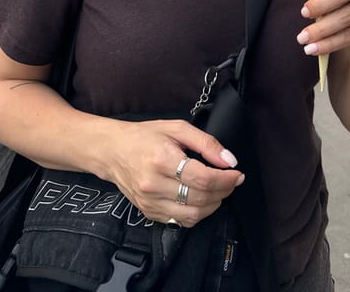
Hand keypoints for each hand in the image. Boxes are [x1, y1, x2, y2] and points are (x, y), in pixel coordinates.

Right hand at [102, 119, 243, 227]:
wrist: (112, 151)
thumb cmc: (145, 136)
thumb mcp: (177, 128)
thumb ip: (206, 143)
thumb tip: (229, 160)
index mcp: (162, 159)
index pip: (203, 179)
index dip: (226, 179)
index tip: (237, 173)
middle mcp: (154, 184)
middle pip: (200, 198)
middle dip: (224, 191)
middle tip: (232, 181)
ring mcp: (150, 202)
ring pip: (193, 214)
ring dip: (213, 204)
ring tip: (219, 190)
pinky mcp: (148, 212)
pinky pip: (180, 221)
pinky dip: (197, 212)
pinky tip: (201, 199)